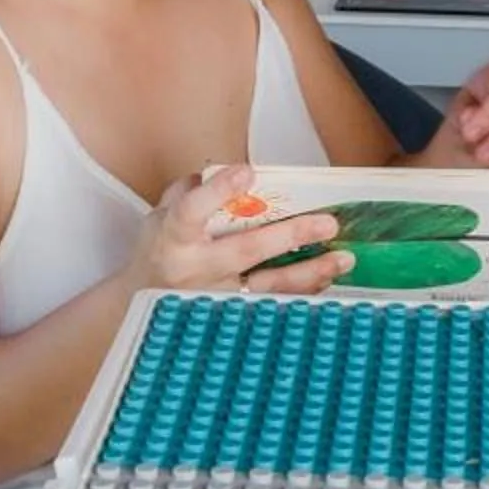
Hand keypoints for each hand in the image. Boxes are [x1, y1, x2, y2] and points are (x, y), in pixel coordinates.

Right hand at [127, 163, 350, 295]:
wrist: (145, 306)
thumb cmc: (160, 252)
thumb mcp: (160, 216)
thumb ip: (190, 190)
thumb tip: (228, 172)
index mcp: (173, 238)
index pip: (191, 211)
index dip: (217, 191)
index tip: (246, 172)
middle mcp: (196, 269)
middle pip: (245, 251)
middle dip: (289, 235)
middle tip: (326, 224)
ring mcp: (217, 296)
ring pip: (268, 286)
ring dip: (310, 272)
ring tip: (343, 258)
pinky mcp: (233, 316)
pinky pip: (274, 304)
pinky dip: (304, 292)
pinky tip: (328, 279)